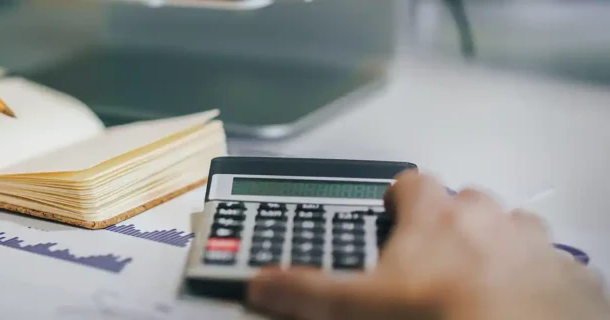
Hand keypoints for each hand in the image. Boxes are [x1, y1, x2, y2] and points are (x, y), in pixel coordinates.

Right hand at [246, 170, 609, 319]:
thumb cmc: (447, 316)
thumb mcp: (362, 307)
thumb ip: (308, 291)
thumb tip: (262, 283)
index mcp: (436, 215)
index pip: (409, 182)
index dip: (397, 200)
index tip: (389, 218)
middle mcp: (489, 217)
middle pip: (465, 202)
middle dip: (450, 223)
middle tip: (430, 261)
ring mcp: (534, 245)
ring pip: (514, 229)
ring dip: (497, 246)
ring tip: (478, 283)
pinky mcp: (570, 278)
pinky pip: (552, 267)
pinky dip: (537, 280)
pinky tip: (521, 307)